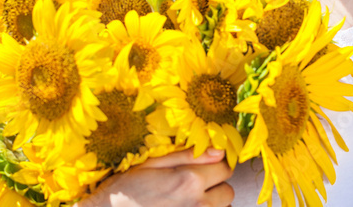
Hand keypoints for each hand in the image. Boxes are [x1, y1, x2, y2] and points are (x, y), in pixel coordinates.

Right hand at [77, 147, 234, 206]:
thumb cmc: (126, 190)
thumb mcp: (152, 163)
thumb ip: (187, 156)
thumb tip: (218, 150)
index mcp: (189, 180)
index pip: (225, 167)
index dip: (216, 163)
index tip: (206, 163)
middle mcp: (197, 204)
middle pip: (227, 191)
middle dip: (215, 184)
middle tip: (194, 183)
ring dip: (212, 203)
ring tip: (188, 199)